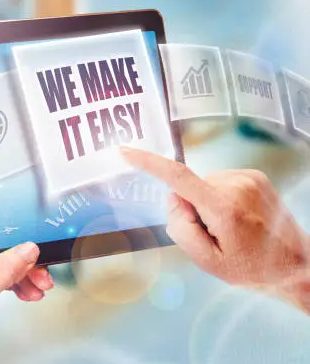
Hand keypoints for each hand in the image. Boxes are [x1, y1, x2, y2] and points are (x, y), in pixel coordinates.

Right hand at [121, 147, 309, 311]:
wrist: (294, 265)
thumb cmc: (251, 268)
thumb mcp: (206, 261)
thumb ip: (180, 228)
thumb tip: (173, 198)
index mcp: (223, 209)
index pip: (177, 177)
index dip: (148, 163)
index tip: (126, 152)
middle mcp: (237, 186)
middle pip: (189, 188)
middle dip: (190, 208)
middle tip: (211, 234)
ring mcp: (249, 178)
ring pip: (204, 185)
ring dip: (206, 203)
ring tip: (229, 228)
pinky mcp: (255, 176)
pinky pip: (220, 182)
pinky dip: (219, 197)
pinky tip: (237, 217)